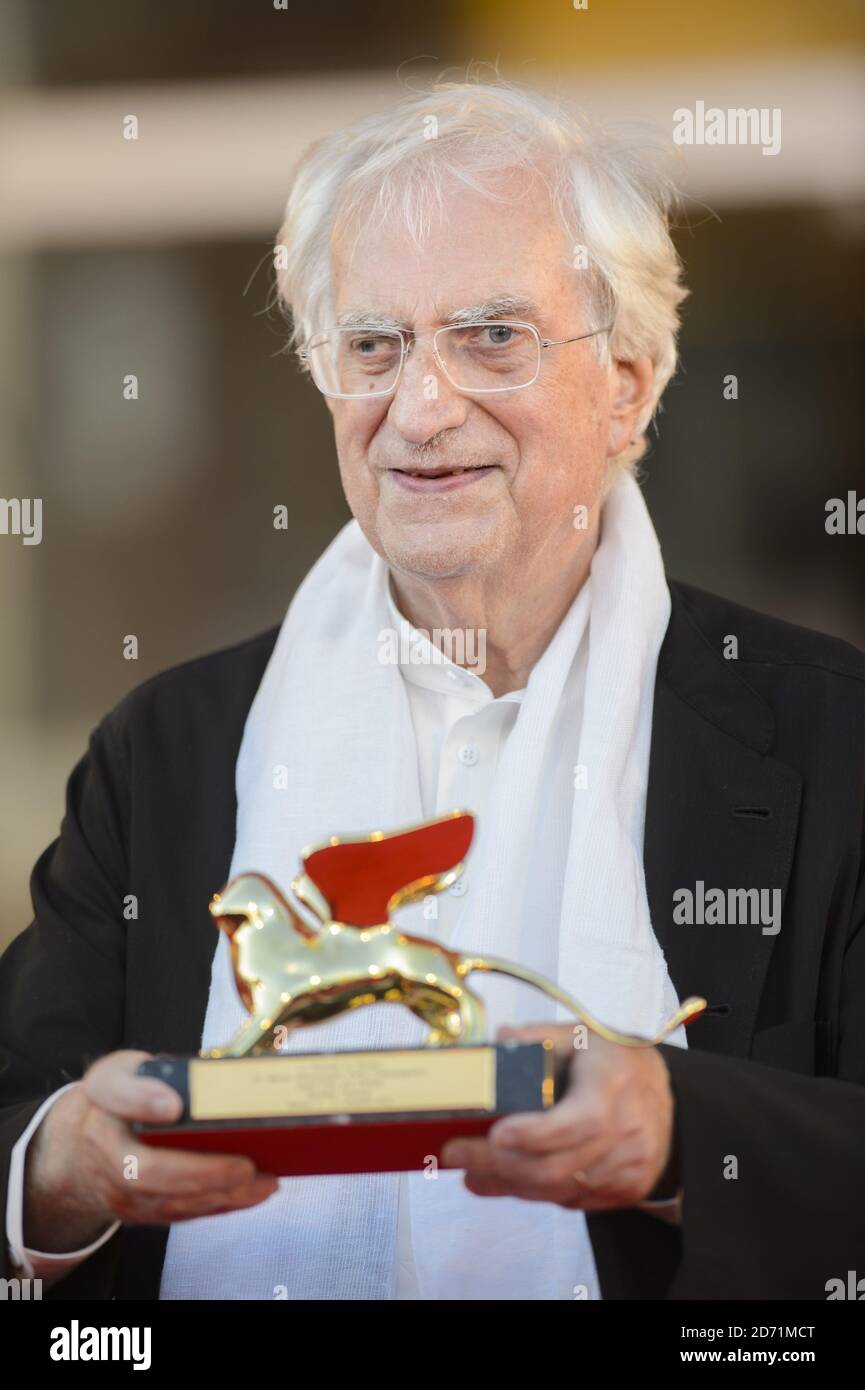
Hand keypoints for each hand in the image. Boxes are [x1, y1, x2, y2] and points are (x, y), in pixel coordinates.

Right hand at [23, 1050, 278, 1251]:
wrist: (81, 1148)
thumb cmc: (114, 1102)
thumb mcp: (120, 1073)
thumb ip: (148, 1077)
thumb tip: (187, 1092)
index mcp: (103, 1104)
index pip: (117, 1098)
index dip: (144, 1101)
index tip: (174, 1103)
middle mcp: (105, 1153)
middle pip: (148, 1172)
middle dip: (202, 1172)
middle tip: (246, 1165)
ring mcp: (121, 1191)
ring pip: (169, 1201)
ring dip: (220, 1194)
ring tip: (264, 1181)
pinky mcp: (142, 1212)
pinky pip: (182, 1213)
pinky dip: (220, 1205)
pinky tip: (253, 1193)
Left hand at [440, 1024, 674, 1211]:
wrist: (665, 1092)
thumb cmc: (614, 1060)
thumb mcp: (580, 1034)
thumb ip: (538, 1036)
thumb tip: (500, 1039)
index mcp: (612, 1086)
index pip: (576, 1123)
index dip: (534, 1135)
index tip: (495, 1133)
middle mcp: (627, 1132)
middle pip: (557, 1167)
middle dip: (498, 1165)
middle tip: (455, 1154)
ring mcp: (629, 1166)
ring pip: (559, 1189)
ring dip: (509, 1184)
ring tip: (469, 1171)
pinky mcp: (627, 1189)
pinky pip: (572, 1200)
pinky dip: (534, 1192)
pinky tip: (504, 1180)